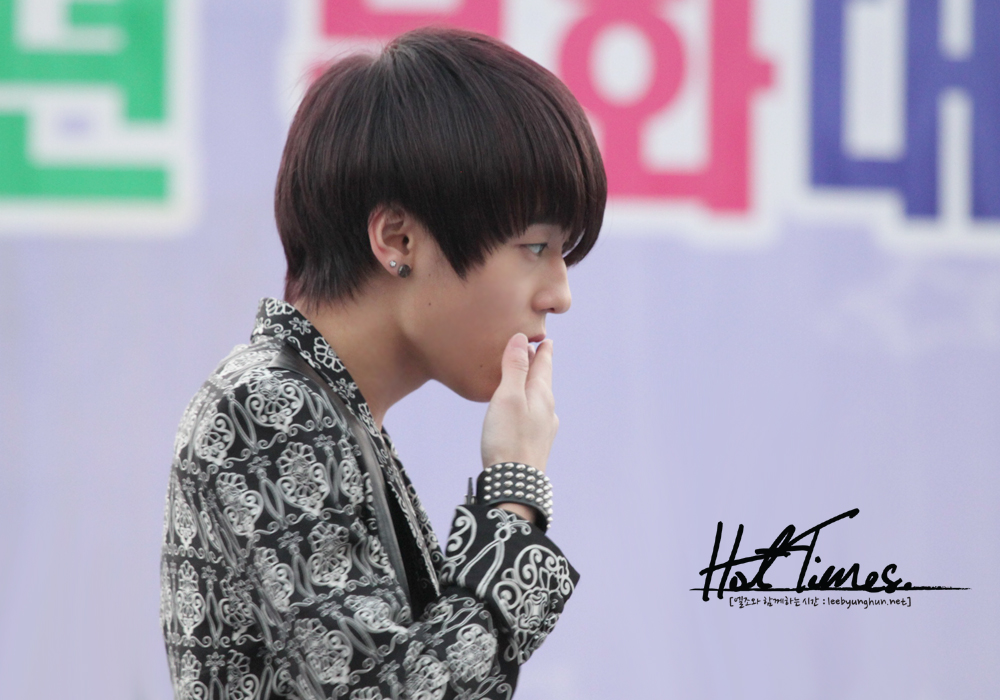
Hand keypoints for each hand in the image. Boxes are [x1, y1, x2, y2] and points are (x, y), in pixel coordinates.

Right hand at [481, 333, 557, 473]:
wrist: (514, 485)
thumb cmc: (508, 438)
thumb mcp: (508, 397)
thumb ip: (514, 368)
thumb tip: (521, 339)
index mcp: (542, 395)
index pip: (544, 365)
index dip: (543, 350)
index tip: (546, 339)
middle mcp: (548, 411)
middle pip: (543, 382)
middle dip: (538, 366)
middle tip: (535, 352)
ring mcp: (543, 430)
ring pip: (539, 400)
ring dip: (532, 387)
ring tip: (524, 380)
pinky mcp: (534, 445)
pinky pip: (534, 417)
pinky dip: (528, 406)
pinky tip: (521, 414)